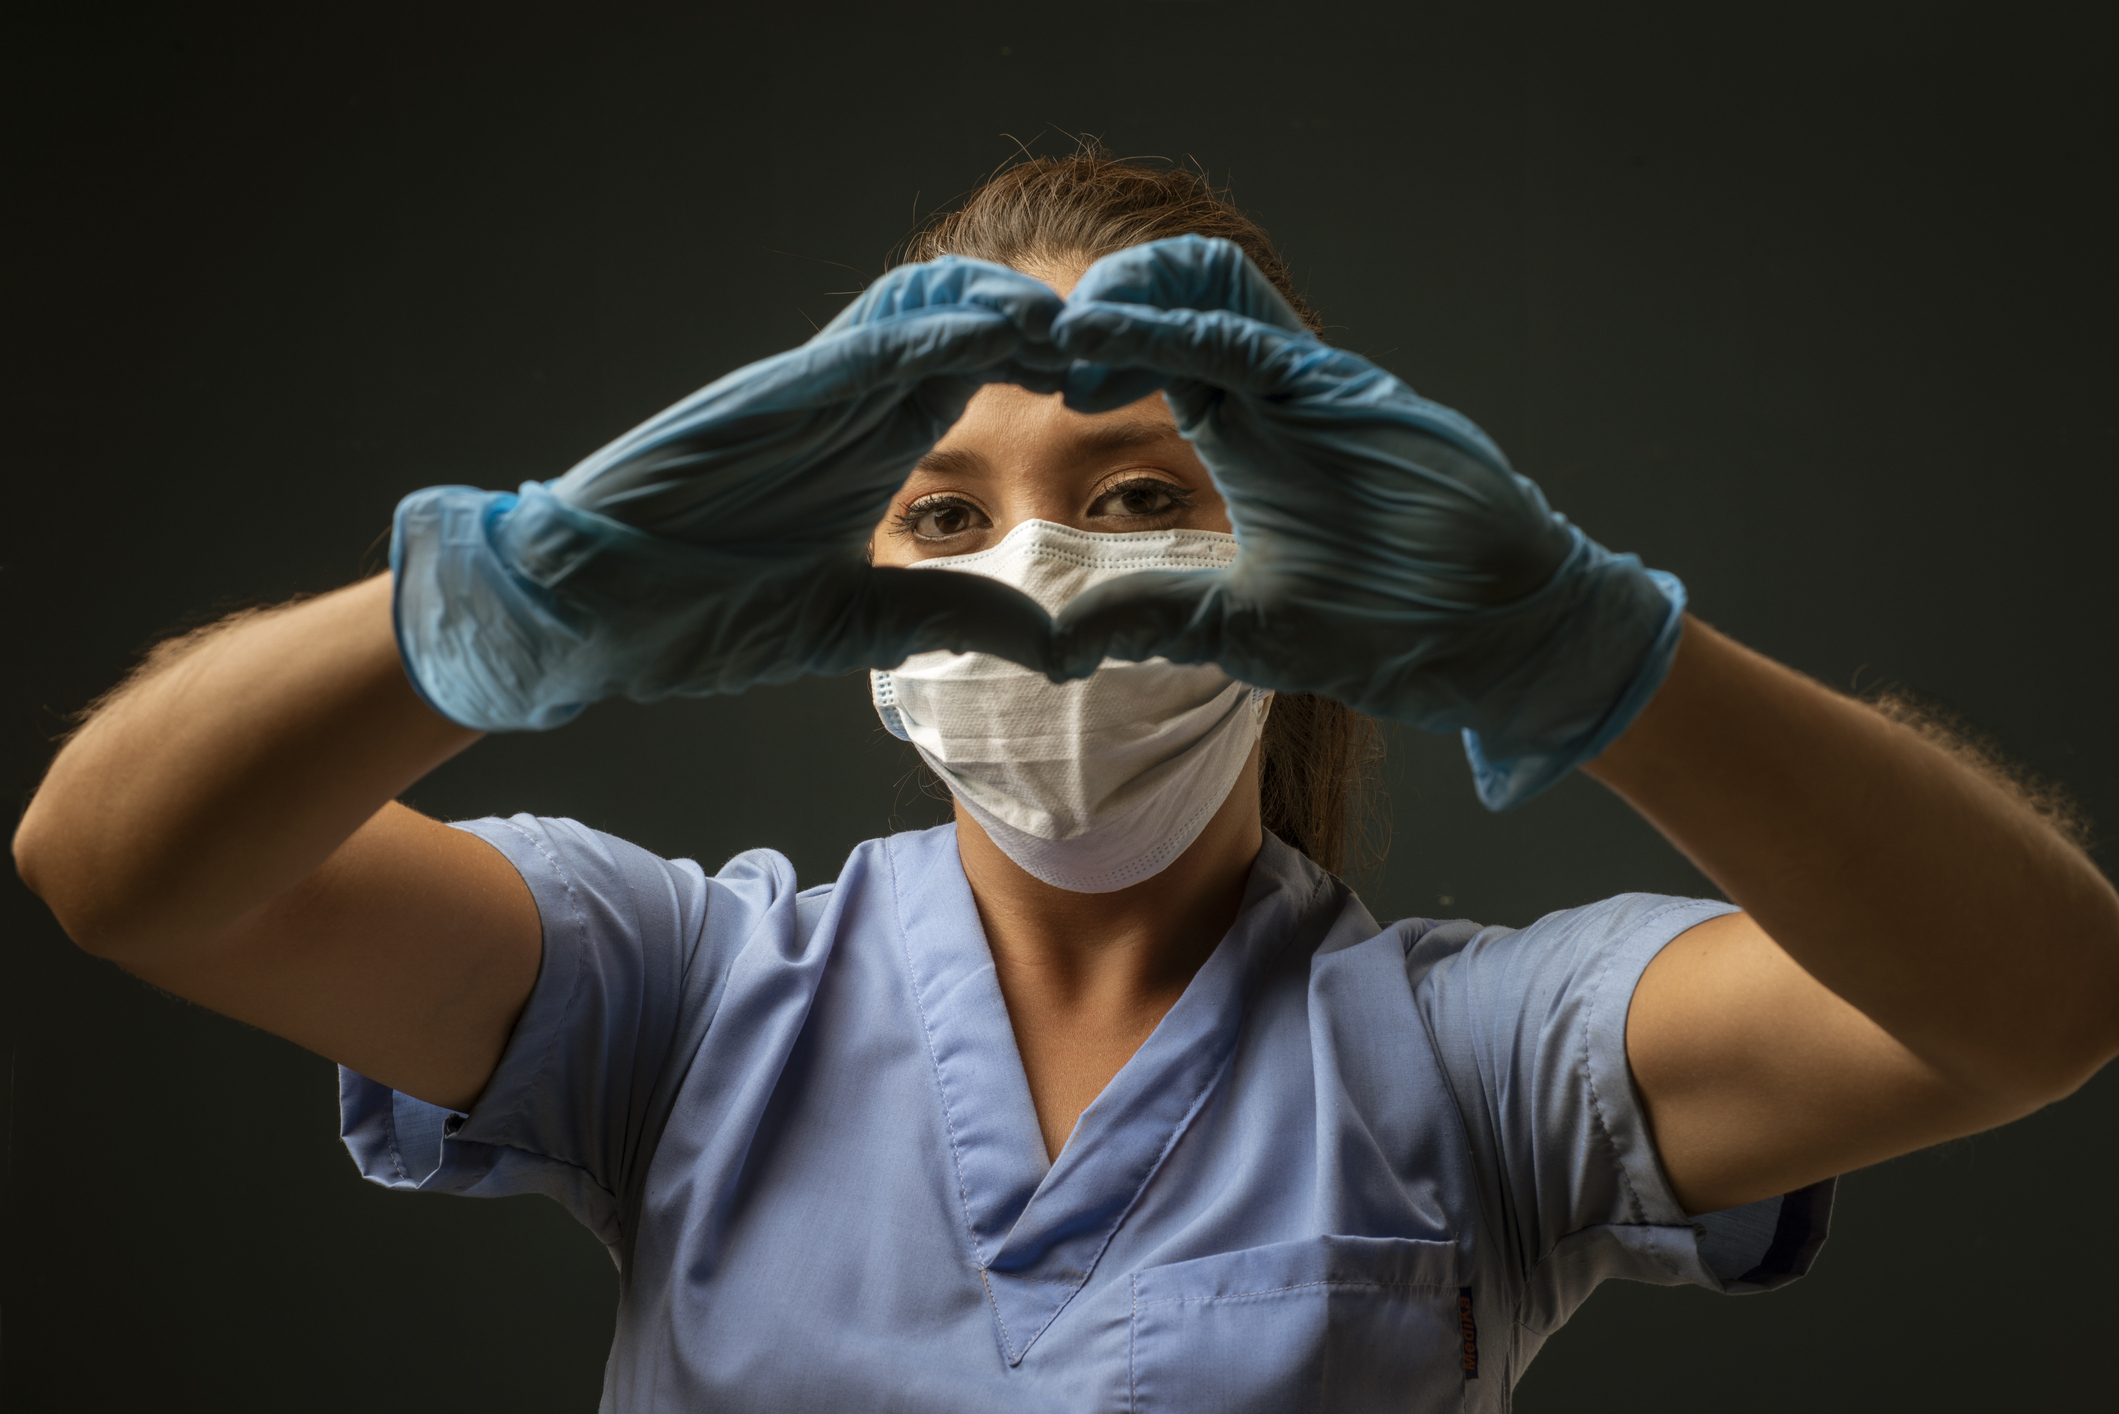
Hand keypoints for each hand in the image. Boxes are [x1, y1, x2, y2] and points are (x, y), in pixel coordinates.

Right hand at [392, 257, 1070, 729]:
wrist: (590, 620)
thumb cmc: (701, 615)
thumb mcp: (860, 625)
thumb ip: (954, 616)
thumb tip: (1055, 643)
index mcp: (869, 447)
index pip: (974, 376)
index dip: (1047, 367)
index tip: (1116, 385)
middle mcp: (848, 405)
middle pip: (963, 323)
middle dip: (1044, 322)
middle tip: (1121, 336)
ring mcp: (811, 393)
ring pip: (922, 309)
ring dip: (1002, 305)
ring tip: (1073, 321)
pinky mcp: (772, 397)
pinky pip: (866, 345)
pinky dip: (936, 329)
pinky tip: (998, 329)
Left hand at [1049, 236, 1683, 808]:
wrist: (1499, 637)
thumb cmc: (1391, 625)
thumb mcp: (1237, 625)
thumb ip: (1154, 615)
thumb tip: (1060, 644)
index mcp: (1243, 430)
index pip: (1148, 353)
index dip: (1083, 359)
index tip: (1022, 392)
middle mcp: (1271, 390)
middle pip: (1167, 295)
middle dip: (1086, 310)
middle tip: (1018, 351)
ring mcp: (1308, 383)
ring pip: (1203, 284)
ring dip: (1120, 296)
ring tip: (1058, 339)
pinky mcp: (1343, 393)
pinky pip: (1244, 335)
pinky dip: (1166, 329)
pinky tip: (1101, 347)